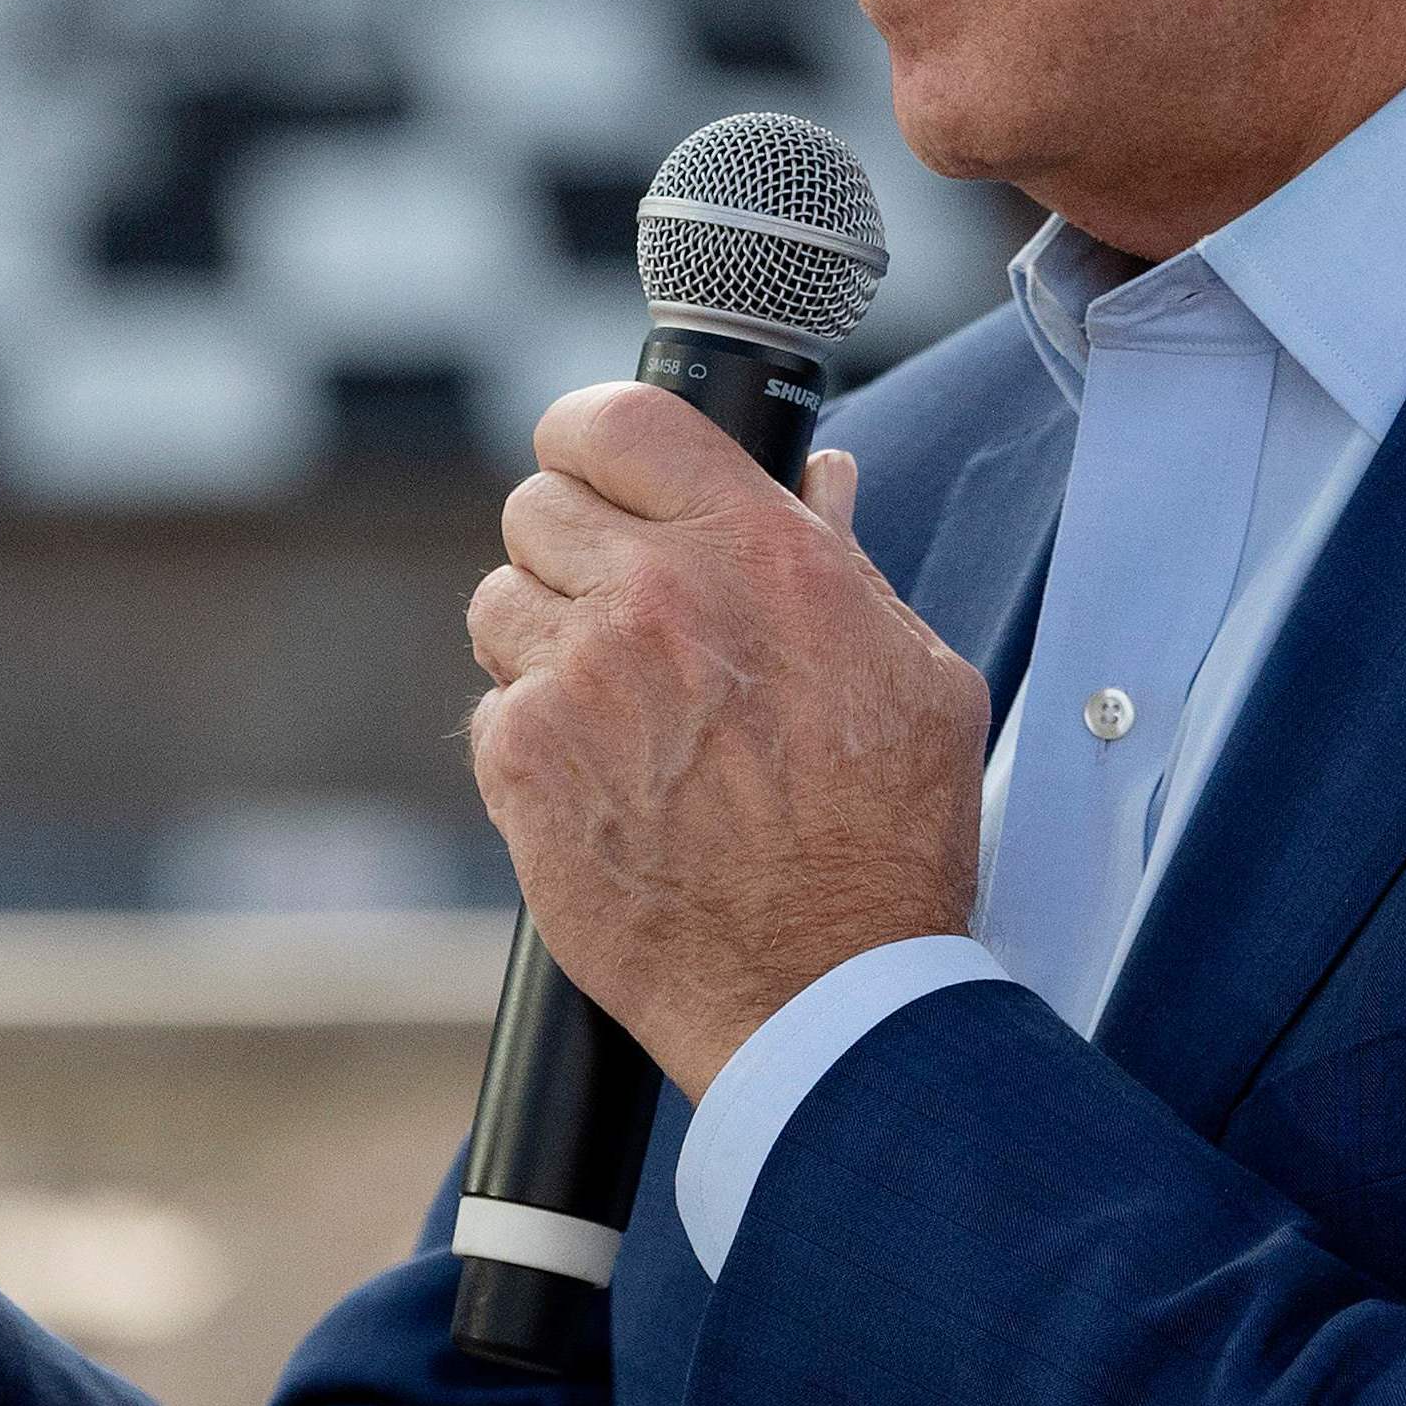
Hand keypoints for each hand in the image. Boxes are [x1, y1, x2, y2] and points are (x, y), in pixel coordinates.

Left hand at [465, 386, 986, 1100]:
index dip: (591, 436)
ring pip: (497, 600)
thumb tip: (819, 481)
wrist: (824, 988)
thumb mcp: (913, 673)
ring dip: (543, 641)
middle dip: (571, 548)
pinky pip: (492, 707)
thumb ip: (845, 562)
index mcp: (755, 551)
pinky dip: (533, 739)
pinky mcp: (524, 764)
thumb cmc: (886, 840)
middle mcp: (656, 595)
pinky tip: (602, 783)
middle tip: (619, 610)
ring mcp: (578, 677)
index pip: (618, 417)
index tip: (595, 464)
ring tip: (614, 709)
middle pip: (536, 503)